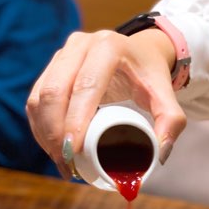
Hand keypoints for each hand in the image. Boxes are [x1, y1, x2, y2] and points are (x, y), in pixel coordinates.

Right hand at [26, 28, 186, 177]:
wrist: (139, 54)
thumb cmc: (151, 76)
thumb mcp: (166, 96)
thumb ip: (172, 123)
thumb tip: (159, 154)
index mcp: (108, 47)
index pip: (84, 86)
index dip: (75, 120)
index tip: (75, 151)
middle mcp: (80, 45)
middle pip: (55, 91)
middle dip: (55, 132)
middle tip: (66, 163)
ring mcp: (62, 54)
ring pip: (40, 96)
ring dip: (44, 133)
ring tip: (60, 161)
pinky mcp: (52, 67)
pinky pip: (36, 99)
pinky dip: (40, 127)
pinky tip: (51, 148)